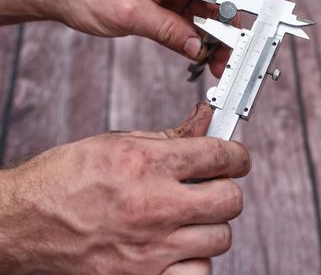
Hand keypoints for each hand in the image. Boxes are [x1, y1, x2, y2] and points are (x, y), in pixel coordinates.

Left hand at [0, 0, 239, 76]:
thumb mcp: (131, 15)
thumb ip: (170, 32)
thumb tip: (199, 48)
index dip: (230, 7)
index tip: (234, 35)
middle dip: (223, 25)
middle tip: (225, 54)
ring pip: (203, 5)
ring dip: (209, 32)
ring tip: (212, 60)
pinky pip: (187, 12)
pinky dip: (193, 31)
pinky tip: (196, 50)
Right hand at [0, 102, 250, 273]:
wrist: (21, 223)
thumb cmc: (63, 180)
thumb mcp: (115, 142)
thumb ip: (168, 136)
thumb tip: (204, 123)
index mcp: (146, 164)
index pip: (220, 156)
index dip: (237, 156)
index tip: (236, 159)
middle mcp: (153, 206)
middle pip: (230, 199)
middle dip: (227, 189)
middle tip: (213, 187)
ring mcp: (150, 248)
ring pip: (220, 238)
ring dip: (211, 225)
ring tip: (190, 218)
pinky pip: (199, 273)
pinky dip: (196, 261)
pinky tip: (181, 248)